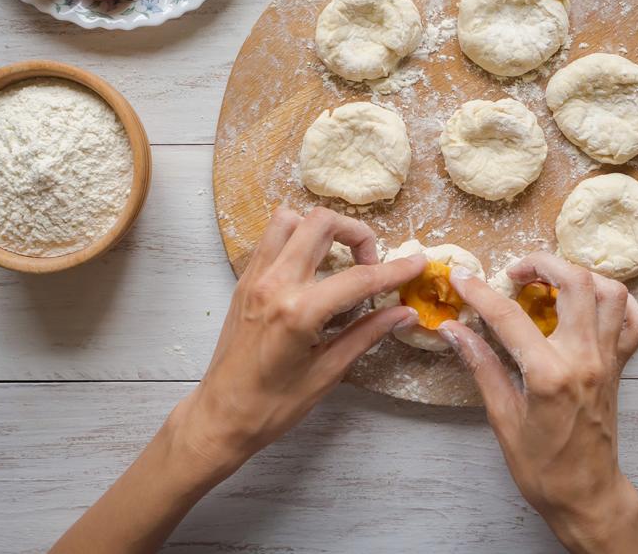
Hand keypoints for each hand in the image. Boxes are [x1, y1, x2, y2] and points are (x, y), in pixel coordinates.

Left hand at [50, 207, 423, 553]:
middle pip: (321, 223)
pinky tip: (312, 268)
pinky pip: (271, 238)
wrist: (219, 417)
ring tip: (338, 259)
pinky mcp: (244, 281)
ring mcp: (254, 278)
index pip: (359, 278)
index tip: (418, 262)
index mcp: (298, 312)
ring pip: (290, 219)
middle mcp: (274, 284)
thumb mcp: (328, 373)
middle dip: (356, 233)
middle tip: (370, 262)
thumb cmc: (272, 406)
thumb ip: (367, 334)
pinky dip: (296, 239)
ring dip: (321, 229)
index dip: (395, 269)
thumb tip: (404, 313)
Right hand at [441, 252, 637, 553]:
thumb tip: (452, 330)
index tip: (460, 278)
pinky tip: (590, 303)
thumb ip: (481, 365)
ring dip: (578, 275)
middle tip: (514, 272)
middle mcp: (586, 359)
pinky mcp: (621, 365)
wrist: (586, 494)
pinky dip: (616, 301)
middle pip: (575, 282)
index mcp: (550, 374)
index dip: (480, 292)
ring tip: (549, 281)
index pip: (510, 317)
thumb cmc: (541, 466)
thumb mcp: (501, 417)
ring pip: (610, 291)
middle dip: (541, 263)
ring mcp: (609, 359)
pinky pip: (635, 320)